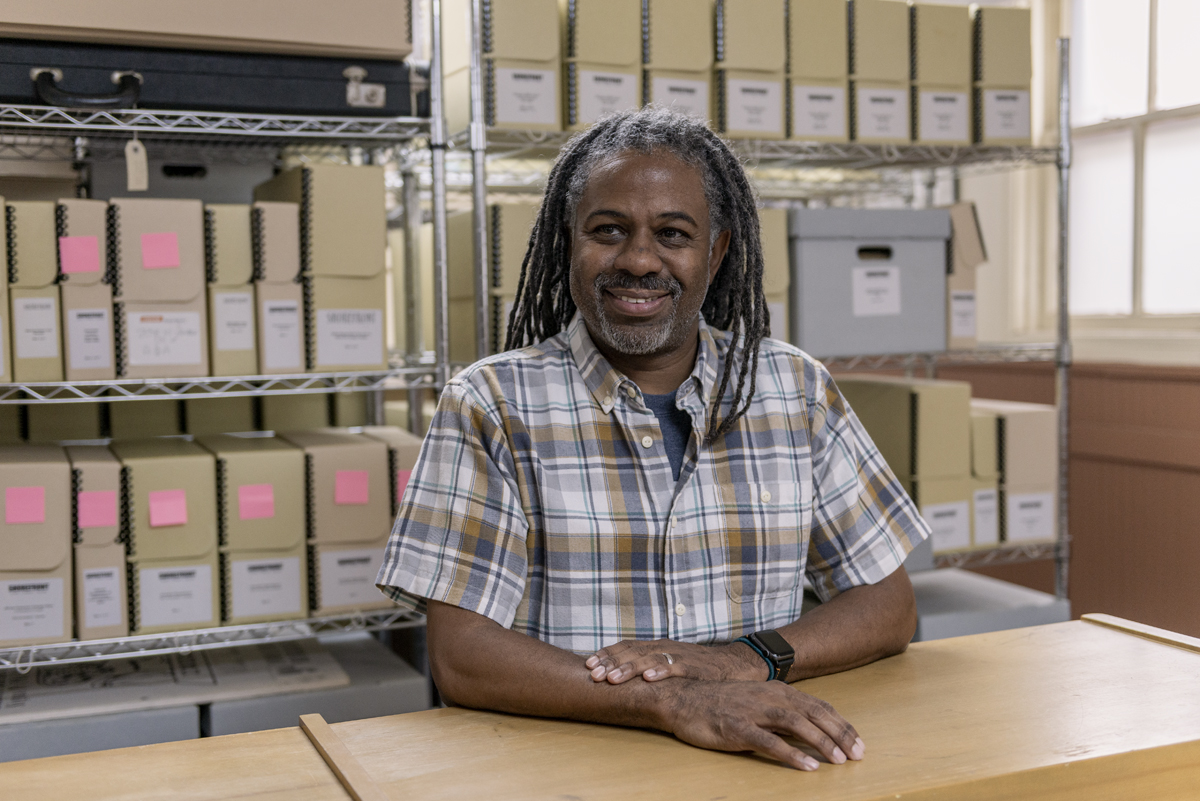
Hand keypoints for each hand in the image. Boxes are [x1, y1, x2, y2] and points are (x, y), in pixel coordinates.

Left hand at [586, 638, 766, 683]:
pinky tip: (649, 677)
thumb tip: (617, 675)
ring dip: (628, 668)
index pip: (625, 646)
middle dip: (609, 663)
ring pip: (648, 659)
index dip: (606, 654)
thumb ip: (647, 665)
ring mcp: (678, 656)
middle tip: (592, 674)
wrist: (732, 663)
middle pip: (631, 652)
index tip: (587, 664)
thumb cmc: (696, 666)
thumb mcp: (668, 662)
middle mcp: (663, 648)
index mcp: (655, 646)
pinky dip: (661, 671)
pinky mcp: (694, 666)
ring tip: (612, 678)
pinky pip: (675, 667)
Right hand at [660, 680, 864, 770]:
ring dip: (821, 743)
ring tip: (839, 760)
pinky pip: (769, 742)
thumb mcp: (756, 701)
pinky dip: (791, 754)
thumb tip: (810, 730)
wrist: (683, 697)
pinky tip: (806, 766)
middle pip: (814, 714)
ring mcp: (753, 711)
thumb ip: (781, 712)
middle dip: (840, 734)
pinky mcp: (737, 727)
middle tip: (859, 755)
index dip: (841, 725)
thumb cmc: (720, 702)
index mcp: (777, 691)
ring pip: (796, 725)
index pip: (819, 707)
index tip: (859, 742)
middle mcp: (769, 698)